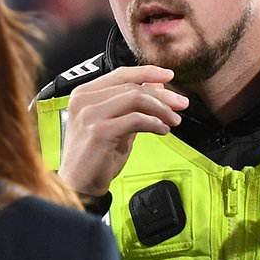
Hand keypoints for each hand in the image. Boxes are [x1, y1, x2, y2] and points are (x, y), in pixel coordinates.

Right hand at [58, 65, 189, 196]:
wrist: (78, 186)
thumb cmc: (95, 158)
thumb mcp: (116, 125)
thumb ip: (133, 106)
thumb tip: (157, 86)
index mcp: (84, 94)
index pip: (121, 74)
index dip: (147, 72)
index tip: (168, 76)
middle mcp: (84, 100)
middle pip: (132, 86)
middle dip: (162, 95)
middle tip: (181, 104)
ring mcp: (90, 114)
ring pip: (136, 99)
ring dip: (161, 109)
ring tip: (172, 120)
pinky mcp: (99, 131)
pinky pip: (136, 119)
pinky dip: (155, 123)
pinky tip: (162, 130)